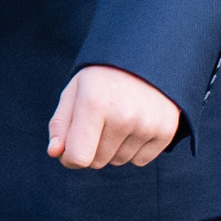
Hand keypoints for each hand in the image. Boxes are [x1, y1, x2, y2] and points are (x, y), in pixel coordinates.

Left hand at [47, 65, 180, 169]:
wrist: (146, 59)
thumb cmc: (102, 78)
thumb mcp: (74, 91)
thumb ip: (60, 124)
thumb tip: (55, 153)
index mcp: (94, 103)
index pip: (78, 157)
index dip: (69, 157)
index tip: (70, 147)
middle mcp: (123, 116)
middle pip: (97, 162)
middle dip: (92, 149)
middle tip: (100, 121)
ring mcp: (147, 124)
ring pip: (119, 162)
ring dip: (114, 148)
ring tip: (119, 119)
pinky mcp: (166, 131)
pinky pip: (140, 161)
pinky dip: (134, 149)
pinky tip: (136, 125)